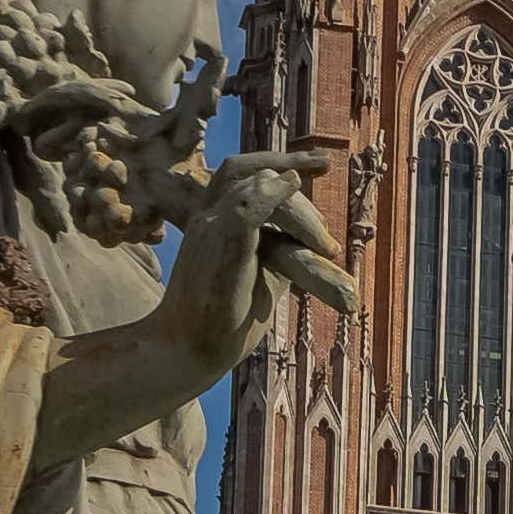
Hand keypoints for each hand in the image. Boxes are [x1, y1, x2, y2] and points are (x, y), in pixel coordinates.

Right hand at [147, 149, 350, 384]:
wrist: (186, 353)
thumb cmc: (220, 319)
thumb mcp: (257, 274)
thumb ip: (279, 247)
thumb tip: (315, 239)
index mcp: (213, 221)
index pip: (241, 172)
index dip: (280, 160)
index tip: (320, 163)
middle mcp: (208, 218)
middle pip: (252, 173)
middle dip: (295, 175)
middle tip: (326, 200)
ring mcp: (210, 231)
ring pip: (256, 190)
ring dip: (301, 215)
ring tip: (325, 249)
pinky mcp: (219, 250)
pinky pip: (245, 211)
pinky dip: (270, 195)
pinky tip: (292, 186)